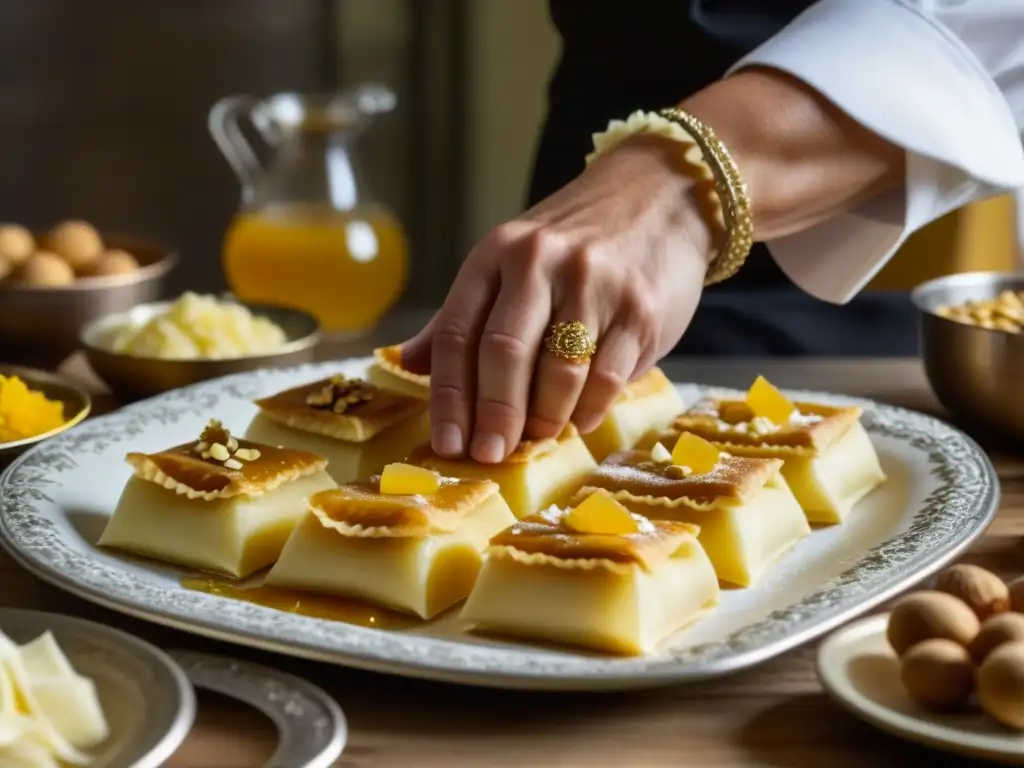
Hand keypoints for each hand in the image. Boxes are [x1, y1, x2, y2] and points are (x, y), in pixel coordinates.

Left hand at [401, 135, 714, 461]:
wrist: (660, 196)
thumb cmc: (574, 243)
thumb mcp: (509, 262)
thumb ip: (463, 315)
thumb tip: (407, 364)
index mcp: (496, 253)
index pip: (457, 333)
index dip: (448, 397)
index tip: (447, 443)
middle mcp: (540, 261)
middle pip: (504, 353)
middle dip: (494, 416)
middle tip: (489, 455)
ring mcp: (594, 282)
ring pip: (558, 372)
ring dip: (544, 418)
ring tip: (537, 438)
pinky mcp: (640, 308)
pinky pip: (607, 377)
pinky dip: (589, 410)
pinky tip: (579, 421)